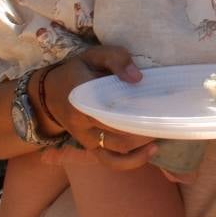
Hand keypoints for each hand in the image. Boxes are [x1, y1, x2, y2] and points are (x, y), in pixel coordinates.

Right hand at [42, 45, 156, 169]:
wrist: (49, 93)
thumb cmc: (78, 71)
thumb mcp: (94, 55)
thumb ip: (116, 60)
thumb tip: (138, 78)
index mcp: (83, 96)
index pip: (113, 109)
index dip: (137, 111)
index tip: (159, 105)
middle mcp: (83, 122)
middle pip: (120, 132)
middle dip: (145, 128)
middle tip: (166, 119)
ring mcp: (86, 138)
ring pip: (118, 150)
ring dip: (142, 145)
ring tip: (161, 133)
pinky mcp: (91, 147)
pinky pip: (110, 161)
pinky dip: (131, 161)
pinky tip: (150, 151)